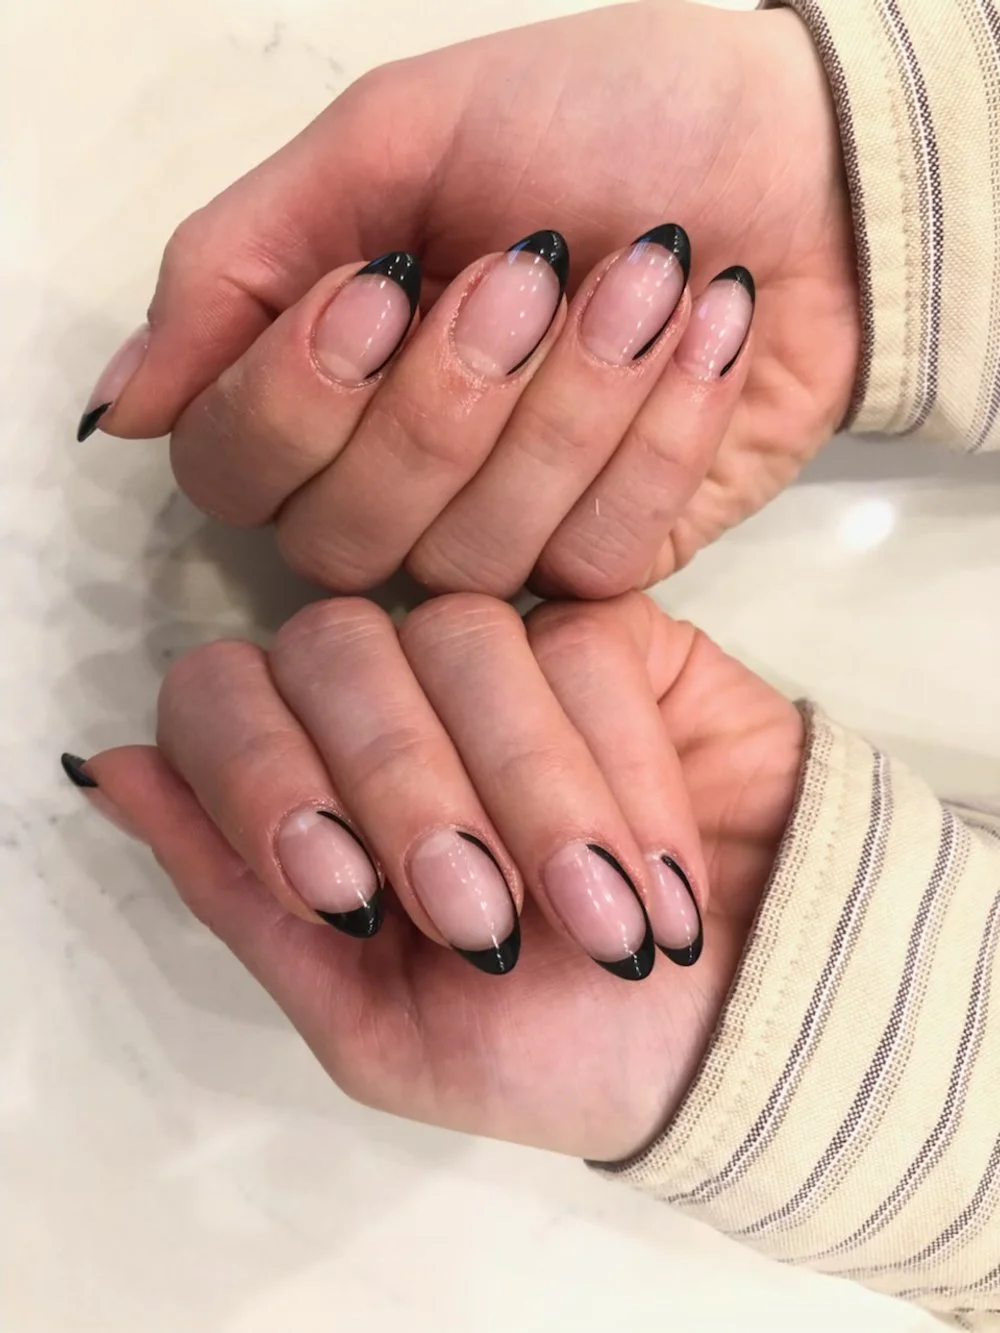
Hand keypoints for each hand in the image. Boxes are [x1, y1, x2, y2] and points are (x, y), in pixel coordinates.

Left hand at [71, 593, 804, 1160]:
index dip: (261, 773)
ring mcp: (501, 657)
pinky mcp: (614, 636)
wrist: (737, 1034)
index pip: (222, 698)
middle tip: (481, 920)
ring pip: (462, 635)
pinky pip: (584, 647)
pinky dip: (619, 771)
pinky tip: (658, 876)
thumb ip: (243, 898)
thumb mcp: (374, 1020)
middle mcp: (390, 701)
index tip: (342, 893)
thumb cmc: (550, 1048)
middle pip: (337, 647)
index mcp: (313, 785)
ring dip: (525, 788)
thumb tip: (105, 771)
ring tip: (593, 918)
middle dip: (403, 787)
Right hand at [78, 2, 858, 597]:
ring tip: (648, 279)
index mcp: (325, 382)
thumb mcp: (393, 140)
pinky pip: (595, 559)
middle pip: (345, 540)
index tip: (391, 276)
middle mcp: (398, 484)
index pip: (233, 474)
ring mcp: (507, 535)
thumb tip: (124, 408)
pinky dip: (660, 433)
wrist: (796, 161)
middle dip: (447, 400)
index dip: (299, 400)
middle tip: (538, 266)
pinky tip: (703, 338)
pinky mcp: (611, 563)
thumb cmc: (597, 120)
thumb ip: (237, 267)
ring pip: (472, 558)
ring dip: (570, 403)